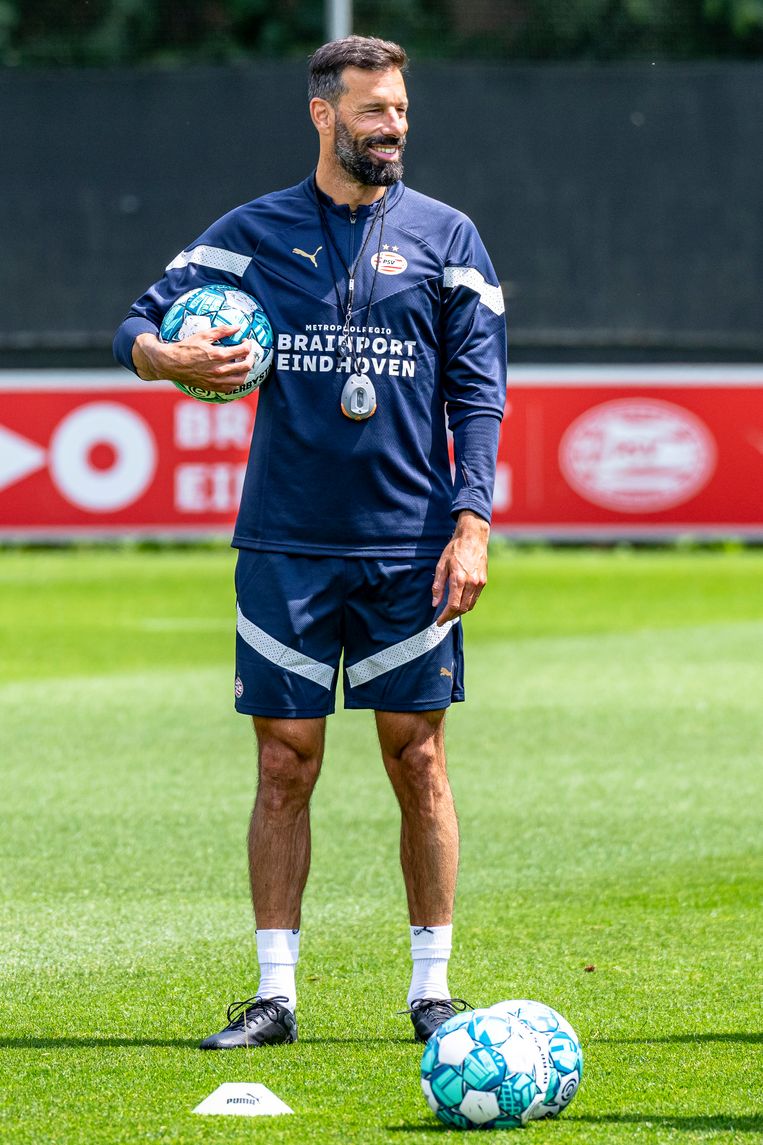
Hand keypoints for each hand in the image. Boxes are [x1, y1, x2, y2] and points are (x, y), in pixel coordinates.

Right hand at [132, 326, 256, 392]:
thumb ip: (222, 330)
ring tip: (242, 364)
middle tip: (248, 352)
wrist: (172, 363)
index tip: (245, 341)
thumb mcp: (203, 335)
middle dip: (251, 357)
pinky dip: (236, 382)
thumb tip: (238, 327)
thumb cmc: (186, 348)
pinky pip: (231, 388)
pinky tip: (234, 375)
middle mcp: (219, 370)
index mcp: (218, 355)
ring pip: (240, 380)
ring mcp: (216, 380)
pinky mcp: (212, 387)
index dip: (248, 344)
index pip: (243, 350)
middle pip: (246, 366)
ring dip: (245, 371)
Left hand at [432, 511, 489, 626]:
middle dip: (452, 616)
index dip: (445, 616)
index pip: (453, 606)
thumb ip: (438, 586)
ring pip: (470, 605)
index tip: (439, 621)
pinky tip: (460, 603)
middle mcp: (471, 583)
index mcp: (459, 579)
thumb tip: (435, 603)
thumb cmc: (455, 549)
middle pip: (462, 608)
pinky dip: (467, 604)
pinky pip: (475, 598)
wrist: (473, 537)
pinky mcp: (483, 581)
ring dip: (460, 612)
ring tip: (450, 613)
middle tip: (443, 619)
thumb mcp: (441, 565)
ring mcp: (479, 583)